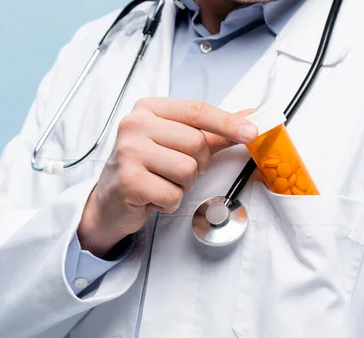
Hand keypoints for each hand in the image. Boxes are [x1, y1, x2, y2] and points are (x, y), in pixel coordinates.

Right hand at [78, 98, 257, 257]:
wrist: (110, 199)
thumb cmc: (147, 167)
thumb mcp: (176, 142)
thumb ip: (212, 131)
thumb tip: (250, 117)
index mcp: (149, 108)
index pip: (197, 110)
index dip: (228, 122)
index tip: (252, 132)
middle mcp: (135, 124)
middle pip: (197, 144)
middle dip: (197, 165)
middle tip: (176, 171)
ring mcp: (129, 152)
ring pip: (188, 170)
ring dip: (183, 185)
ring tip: (162, 182)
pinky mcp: (129, 180)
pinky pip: (173, 195)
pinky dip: (169, 202)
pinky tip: (152, 196)